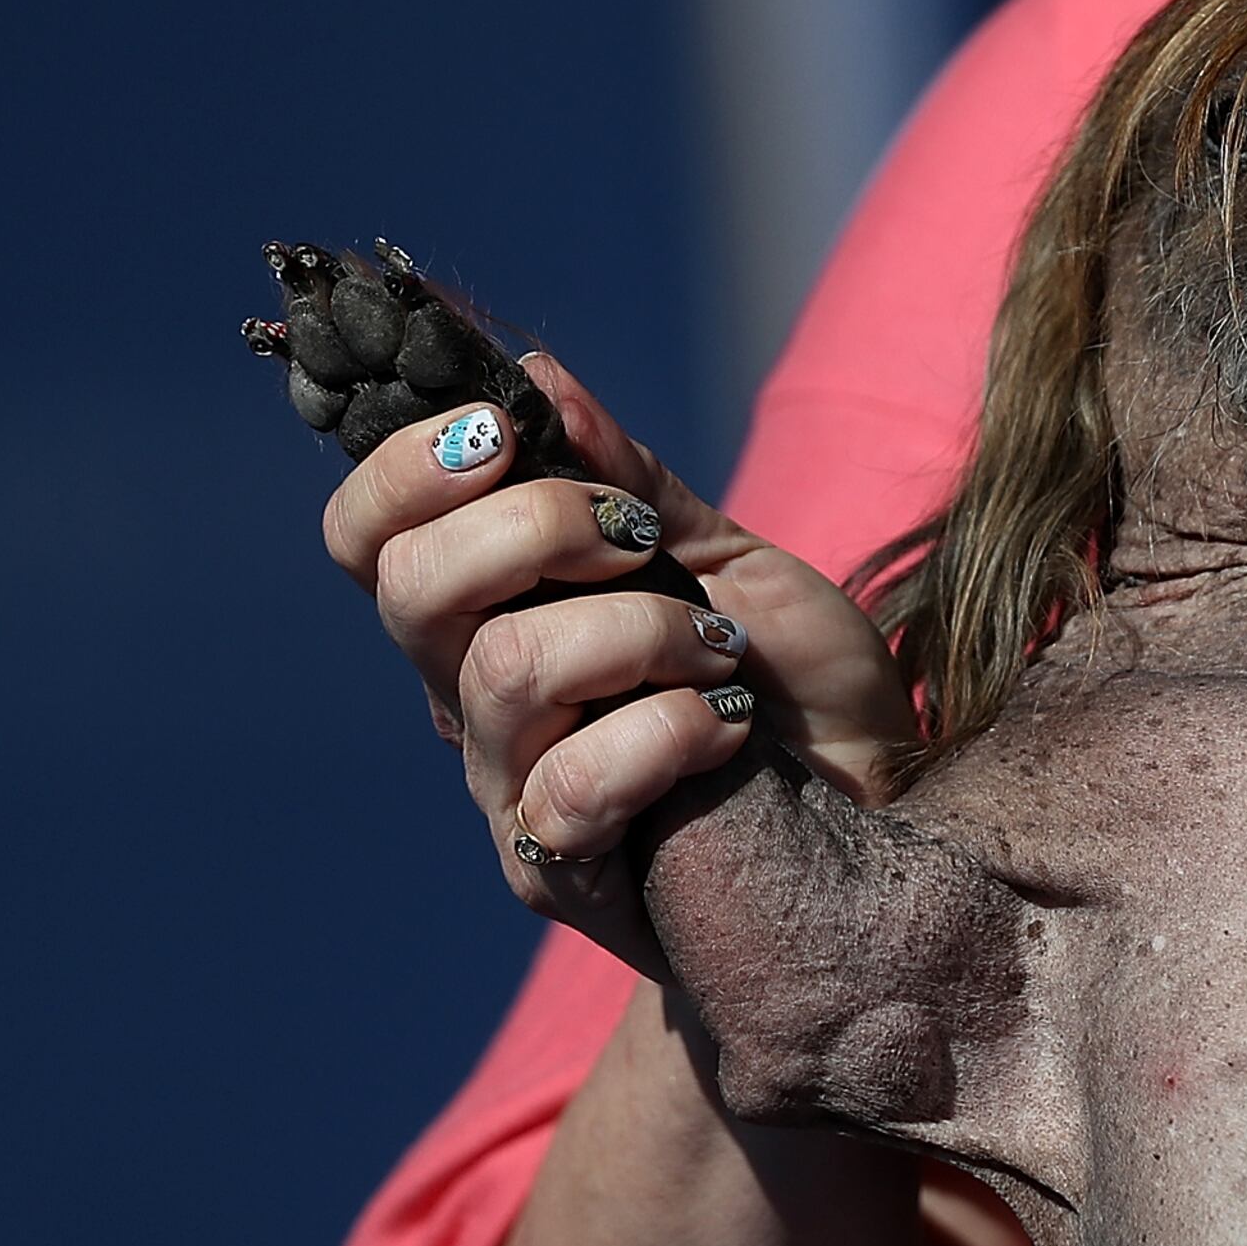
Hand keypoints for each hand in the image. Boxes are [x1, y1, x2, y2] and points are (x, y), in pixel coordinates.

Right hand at [319, 350, 920, 977]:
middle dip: (533, 526)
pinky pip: (571, 784)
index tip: (505, 432)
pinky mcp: (558, 870)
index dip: (408, 471)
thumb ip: (631, 482)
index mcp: (491, 611)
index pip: (369, 538)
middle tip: (636, 543)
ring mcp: (505, 788)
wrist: (877, 808)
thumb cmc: (794, 684)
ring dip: (638, 632)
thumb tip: (533, 375)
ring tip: (715, 651)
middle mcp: (469, 699)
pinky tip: (725, 729)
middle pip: (409, 590)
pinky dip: (667, 733)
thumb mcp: (728, 558)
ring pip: (505, 671)